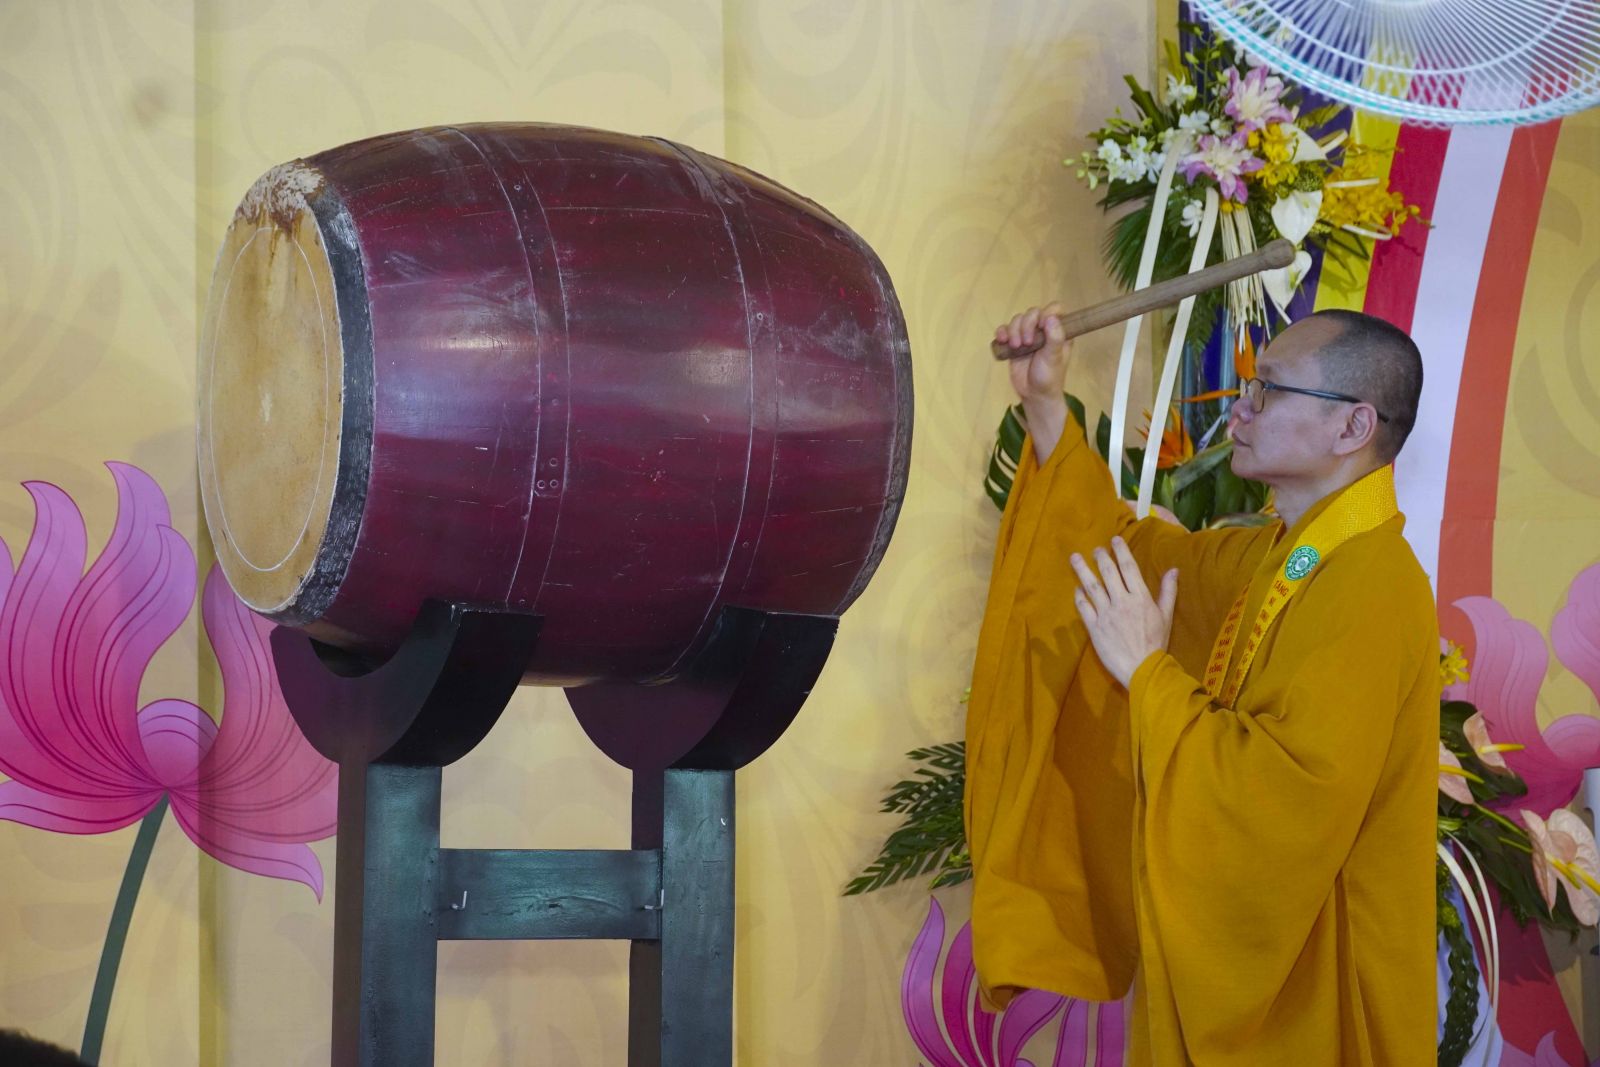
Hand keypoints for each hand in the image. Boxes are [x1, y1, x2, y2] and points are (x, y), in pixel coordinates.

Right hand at [997, 303, 1071, 402]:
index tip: (1041, 326)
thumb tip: (1050, 317)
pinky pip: (1004, 330)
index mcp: (1058, 331)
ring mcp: (1027, 335)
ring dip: (1013, 330)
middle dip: (1026, 325)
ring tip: (1016, 347)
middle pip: (1032, 313)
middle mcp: (1043, 330)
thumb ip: (1055, 338)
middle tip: (1026, 343)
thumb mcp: (1054, 358)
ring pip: (1017, 320)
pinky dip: (1001, 332)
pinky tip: (1002, 341)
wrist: (1034, 394)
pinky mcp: (1014, 342)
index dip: (1046, 313)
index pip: (1054, 309)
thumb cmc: (1049, 377)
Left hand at [1069, 537, 1177, 688]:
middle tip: (1096, 549)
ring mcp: (1106, 614)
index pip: (1129, 568)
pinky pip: (1084, 608)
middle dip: (1101, 557)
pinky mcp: (1094, 628)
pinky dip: (1079, 596)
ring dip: (1082, 570)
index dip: (1121, 551)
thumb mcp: (1166, 616)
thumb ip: (1168, 591)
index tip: (1114, 539)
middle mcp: (1122, 602)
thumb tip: (1173, 570)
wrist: (1143, 669)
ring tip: (1075, 557)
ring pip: (1092, 587)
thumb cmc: (1157, 643)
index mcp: (1140, 598)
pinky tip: (1077, 589)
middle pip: (1108, 573)